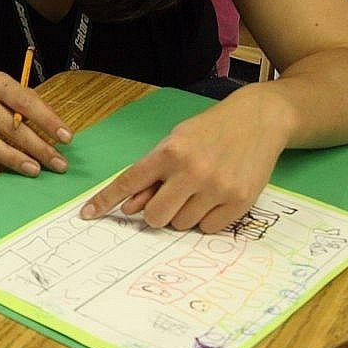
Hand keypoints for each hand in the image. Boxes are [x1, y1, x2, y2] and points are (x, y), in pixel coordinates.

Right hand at [0, 71, 73, 177]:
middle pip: (9, 126)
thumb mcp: (8, 89)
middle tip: (57, 163)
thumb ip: (28, 105)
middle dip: (37, 147)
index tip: (66, 138)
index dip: (47, 120)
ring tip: (34, 170)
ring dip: (12, 158)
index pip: (25, 102)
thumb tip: (57, 131)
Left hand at [78, 87, 288, 232]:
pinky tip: (214, 196)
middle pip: (155, 216)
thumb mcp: (176, 141)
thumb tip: (130, 207)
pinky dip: (206, 219)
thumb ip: (153, 173)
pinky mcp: (240, 201)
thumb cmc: (210, 130)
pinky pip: (208, 228)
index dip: (106, 201)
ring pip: (182, 224)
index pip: (129, 182)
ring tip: (198, 190)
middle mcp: (192, 171)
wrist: (259, 119)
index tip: (88, 214)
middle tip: (167, 199)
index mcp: (170, 152)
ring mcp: (217, 188)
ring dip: (183, 214)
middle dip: (155, 213)